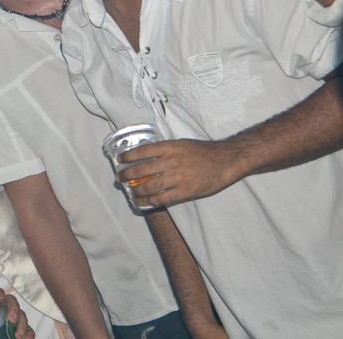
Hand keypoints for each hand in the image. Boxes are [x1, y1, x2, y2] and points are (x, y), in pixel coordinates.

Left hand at [0, 288, 32, 338]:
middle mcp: (3, 311)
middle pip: (13, 302)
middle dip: (15, 309)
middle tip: (12, 319)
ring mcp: (13, 321)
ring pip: (23, 315)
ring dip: (23, 324)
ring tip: (18, 336)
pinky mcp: (20, 331)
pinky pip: (29, 329)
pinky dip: (30, 333)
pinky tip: (27, 338)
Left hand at [117, 139, 235, 206]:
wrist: (224, 161)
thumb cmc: (202, 151)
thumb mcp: (181, 144)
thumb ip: (165, 149)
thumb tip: (146, 155)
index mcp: (169, 147)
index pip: (142, 151)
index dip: (128, 156)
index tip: (120, 160)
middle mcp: (171, 161)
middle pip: (142, 170)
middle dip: (127, 175)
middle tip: (120, 178)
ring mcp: (178, 177)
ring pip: (150, 186)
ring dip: (137, 190)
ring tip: (132, 191)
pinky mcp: (185, 191)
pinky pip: (164, 198)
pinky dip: (152, 200)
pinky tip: (147, 201)